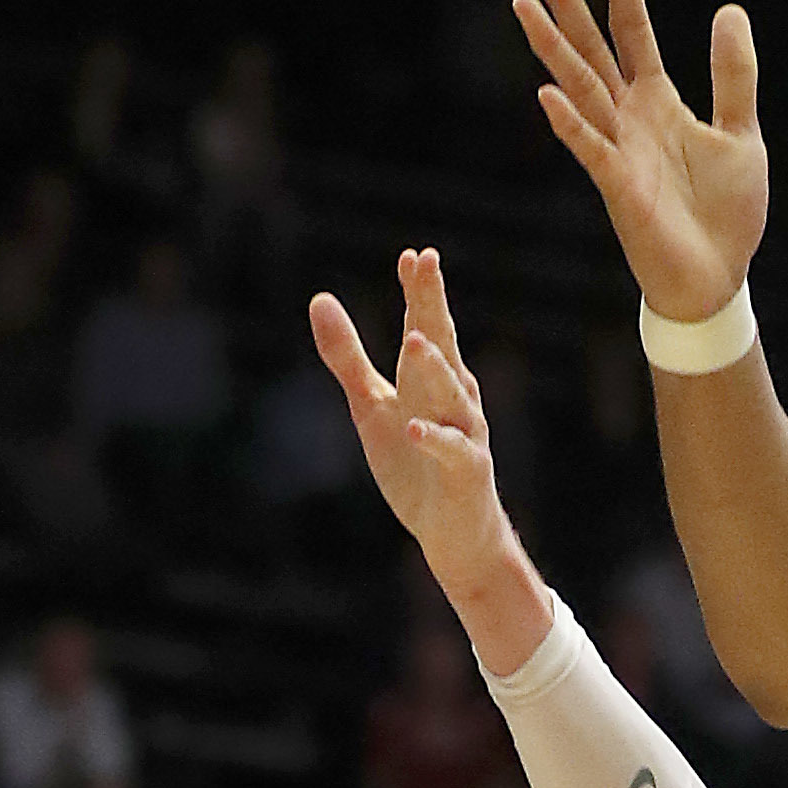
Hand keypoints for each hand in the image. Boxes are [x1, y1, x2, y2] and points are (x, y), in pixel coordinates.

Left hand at [309, 250, 548, 665]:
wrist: (452, 533)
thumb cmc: (415, 463)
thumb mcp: (370, 405)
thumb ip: (347, 356)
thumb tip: (320, 298)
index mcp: (429, 378)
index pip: (426, 325)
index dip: (419, 291)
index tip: (413, 255)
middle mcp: (454, 397)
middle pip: (442, 343)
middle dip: (432, 304)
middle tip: (427, 263)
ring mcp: (465, 433)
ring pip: (451, 394)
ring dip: (434, 367)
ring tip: (414, 338)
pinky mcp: (467, 472)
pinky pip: (453, 451)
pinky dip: (435, 439)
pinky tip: (414, 426)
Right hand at [510, 0, 767, 323]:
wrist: (719, 279)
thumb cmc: (726, 214)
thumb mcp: (741, 133)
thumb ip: (733, 75)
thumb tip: (728, 9)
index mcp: (657, 101)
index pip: (632, 28)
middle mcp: (629, 118)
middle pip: (591, 46)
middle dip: (565, 0)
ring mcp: (618, 150)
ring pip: (579, 87)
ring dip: (552, 47)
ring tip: (523, 3)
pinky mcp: (619, 189)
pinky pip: (590, 149)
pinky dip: (571, 123)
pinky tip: (547, 93)